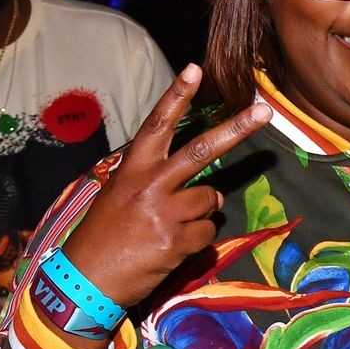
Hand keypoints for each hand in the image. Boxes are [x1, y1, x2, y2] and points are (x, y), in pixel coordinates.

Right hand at [59, 66, 270, 308]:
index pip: (158, 125)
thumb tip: (210, 193)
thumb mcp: (118, 196)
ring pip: (211, 200)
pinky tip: (171, 248)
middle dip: (237, 128)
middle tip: (264, 110)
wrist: (85, 280)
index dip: (177, 96)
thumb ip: (157, 184)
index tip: (195, 68)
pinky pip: (208, 232)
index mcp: (132, 169)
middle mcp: (150, 184)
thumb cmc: (103, 236)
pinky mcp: (177, 240)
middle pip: (202, 150)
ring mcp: (165, 212)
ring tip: (171, 228)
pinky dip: (197, 240)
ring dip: (201, 214)